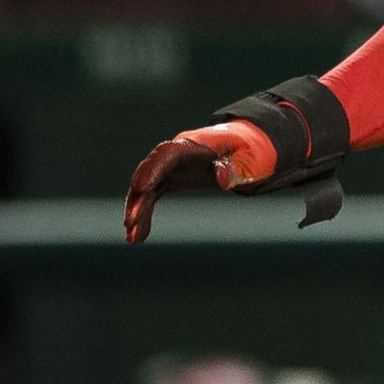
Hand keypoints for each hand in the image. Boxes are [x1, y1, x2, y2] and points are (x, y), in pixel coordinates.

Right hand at [123, 121, 276, 244]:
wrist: (248, 148)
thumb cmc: (251, 151)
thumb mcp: (252, 159)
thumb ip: (237, 167)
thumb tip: (219, 178)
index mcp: (195, 144)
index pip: (168, 154)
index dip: (153, 169)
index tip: (140, 188)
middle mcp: (176, 154)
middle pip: (151, 174)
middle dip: (139, 198)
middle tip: (130, 224)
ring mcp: (171, 167)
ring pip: (147, 188)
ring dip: (138, 212)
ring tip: (132, 239)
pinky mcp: (171, 179)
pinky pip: (153, 196)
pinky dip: (145, 215)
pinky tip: (139, 237)